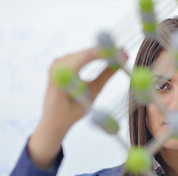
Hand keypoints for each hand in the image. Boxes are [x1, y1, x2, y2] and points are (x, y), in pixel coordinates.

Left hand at [29, 47, 123, 168]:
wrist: (54, 120)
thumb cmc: (70, 112)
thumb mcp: (92, 94)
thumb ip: (105, 76)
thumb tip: (119, 63)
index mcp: (63, 74)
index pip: (87, 56)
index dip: (107, 53)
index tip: (122, 53)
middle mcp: (58, 65)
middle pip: (86, 52)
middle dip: (106, 52)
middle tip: (123, 54)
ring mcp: (57, 63)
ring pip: (83, 53)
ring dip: (100, 54)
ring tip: (117, 58)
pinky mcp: (60, 63)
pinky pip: (79, 57)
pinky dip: (92, 57)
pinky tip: (104, 59)